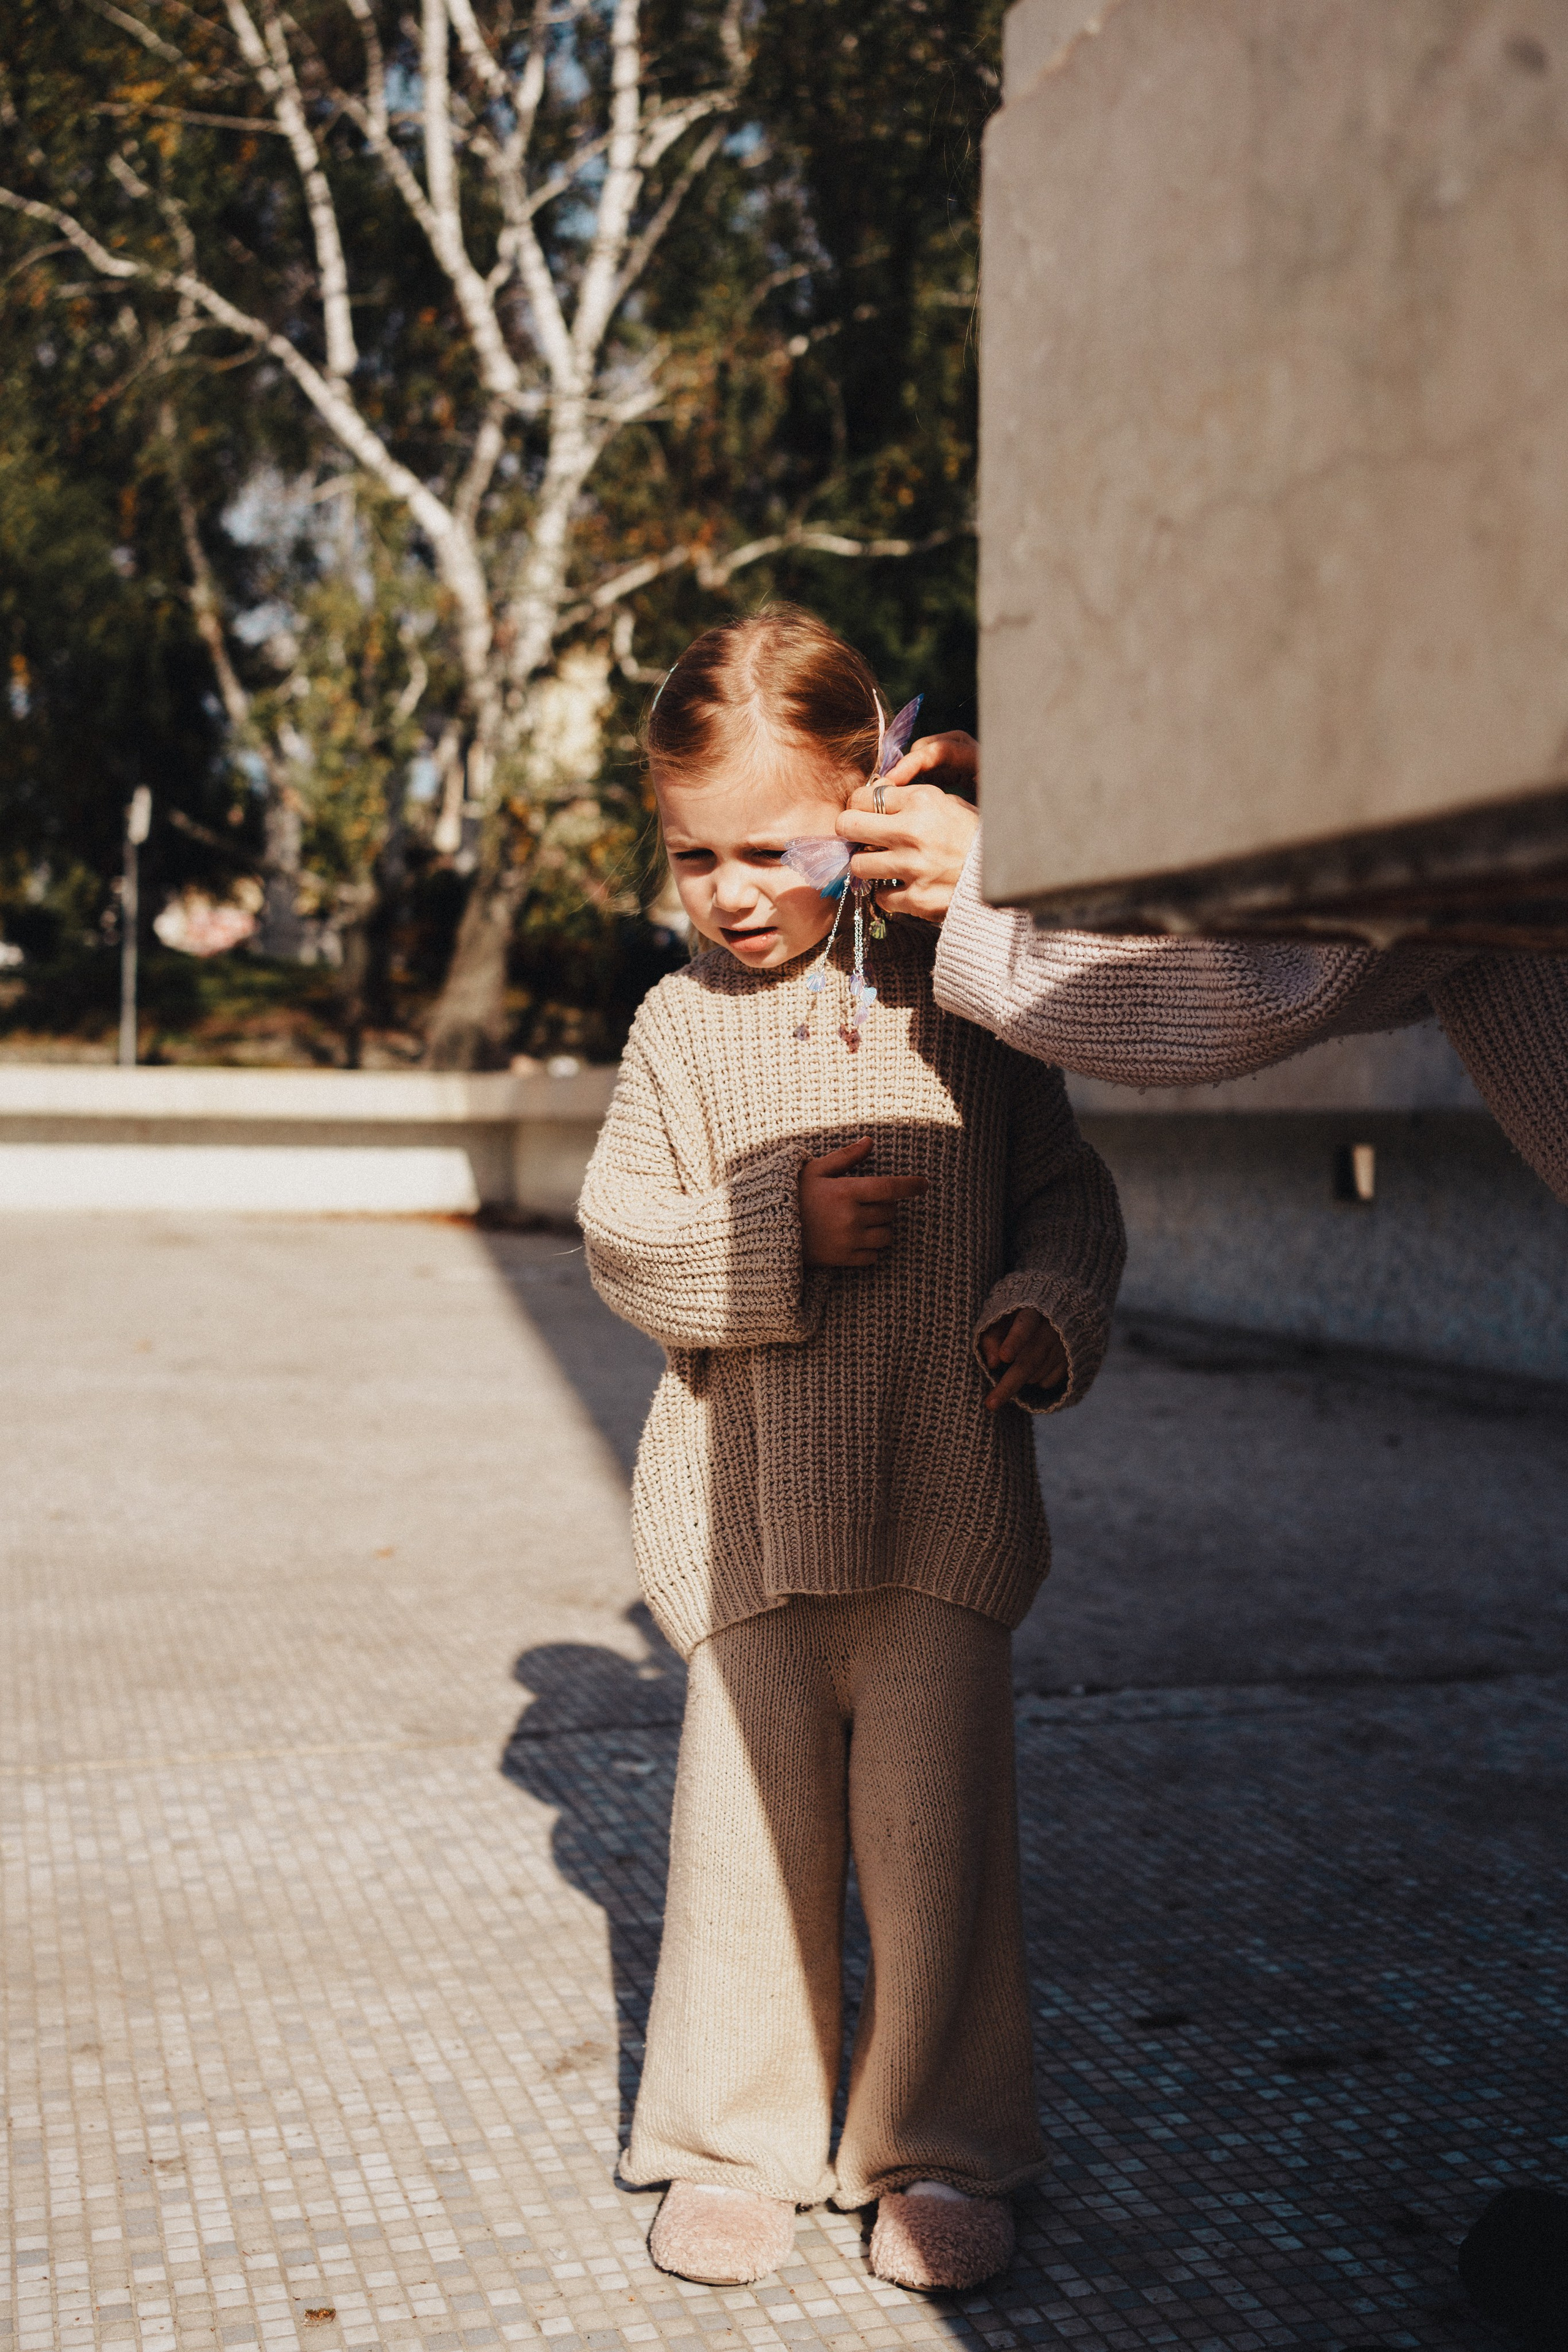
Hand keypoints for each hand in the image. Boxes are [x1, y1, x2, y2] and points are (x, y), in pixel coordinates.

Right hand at [800, 1136, 927, 1267]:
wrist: (767, 1228)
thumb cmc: (793, 1193)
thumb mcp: (815, 1169)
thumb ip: (845, 1156)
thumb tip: (870, 1141)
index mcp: (845, 1191)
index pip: (890, 1188)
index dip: (911, 1185)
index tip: (924, 1184)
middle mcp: (851, 1218)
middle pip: (889, 1212)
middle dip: (886, 1204)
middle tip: (870, 1200)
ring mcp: (848, 1241)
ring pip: (886, 1235)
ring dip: (883, 1227)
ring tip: (866, 1220)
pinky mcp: (843, 1260)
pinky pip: (873, 1256)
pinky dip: (872, 1248)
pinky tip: (858, 1238)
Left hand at [836, 734, 980, 921]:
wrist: (1003, 876)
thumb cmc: (974, 835)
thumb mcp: (948, 803)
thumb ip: (910, 799)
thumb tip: (875, 794)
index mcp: (921, 801)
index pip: (862, 796)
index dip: (859, 805)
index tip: (865, 813)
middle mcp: (912, 832)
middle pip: (848, 825)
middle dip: (850, 831)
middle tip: (862, 838)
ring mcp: (912, 867)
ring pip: (858, 864)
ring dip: (868, 865)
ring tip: (885, 864)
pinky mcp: (915, 898)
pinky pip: (880, 896)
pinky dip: (888, 894)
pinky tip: (903, 886)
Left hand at [978, 1307, 1067, 1411]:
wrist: (1057, 1313)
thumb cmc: (1018, 1316)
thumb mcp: (1001, 1318)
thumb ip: (991, 1337)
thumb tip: (991, 1363)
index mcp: (1033, 1310)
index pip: (1024, 1325)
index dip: (1014, 1341)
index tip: (1004, 1357)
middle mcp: (1053, 1328)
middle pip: (1030, 1361)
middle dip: (1008, 1385)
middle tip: (990, 1404)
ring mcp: (1065, 1346)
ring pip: (1037, 1374)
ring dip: (1020, 1378)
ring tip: (1015, 1364)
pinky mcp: (1072, 1361)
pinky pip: (1049, 1382)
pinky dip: (1035, 1381)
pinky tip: (1034, 1368)